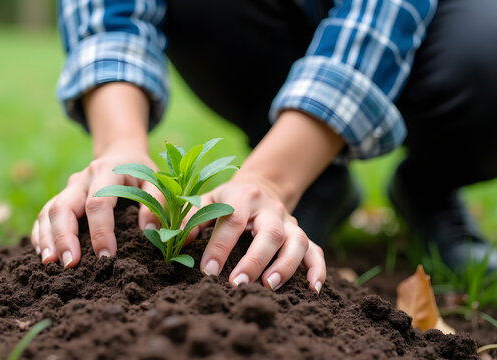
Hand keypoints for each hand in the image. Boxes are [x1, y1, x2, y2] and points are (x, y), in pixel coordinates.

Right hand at [30, 144, 161, 267]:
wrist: (121, 153)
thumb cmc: (141, 172)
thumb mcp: (157, 180)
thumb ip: (158, 203)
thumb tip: (150, 231)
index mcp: (106, 171)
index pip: (98, 203)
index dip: (100, 231)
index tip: (106, 256)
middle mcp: (81, 180)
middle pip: (63, 207)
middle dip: (64, 237)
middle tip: (70, 265)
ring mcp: (67, 189)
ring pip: (48, 212)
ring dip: (47, 239)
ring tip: (51, 265)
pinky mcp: (61, 198)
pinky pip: (43, 217)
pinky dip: (39, 236)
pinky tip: (44, 256)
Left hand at [195, 174, 325, 292]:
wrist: (257, 188)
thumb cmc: (224, 201)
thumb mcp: (205, 199)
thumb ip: (189, 216)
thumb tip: (179, 239)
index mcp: (243, 196)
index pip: (233, 221)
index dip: (220, 247)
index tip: (208, 271)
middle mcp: (270, 208)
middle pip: (271, 233)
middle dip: (255, 260)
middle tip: (238, 284)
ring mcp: (289, 222)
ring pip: (297, 242)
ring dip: (286, 266)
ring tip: (269, 287)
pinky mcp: (301, 235)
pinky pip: (316, 251)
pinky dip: (317, 269)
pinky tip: (313, 289)